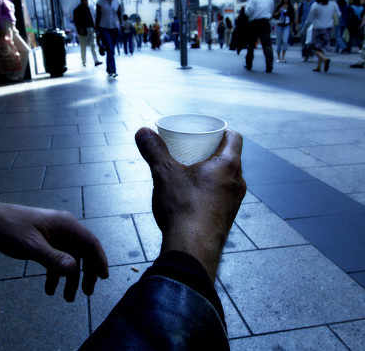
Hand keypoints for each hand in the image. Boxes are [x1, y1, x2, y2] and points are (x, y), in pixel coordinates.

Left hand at [0, 201, 108, 301]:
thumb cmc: (11, 228)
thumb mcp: (31, 245)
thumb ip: (53, 258)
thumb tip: (75, 270)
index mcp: (66, 225)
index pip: (90, 242)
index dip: (100, 260)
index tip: (104, 278)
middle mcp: (64, 229)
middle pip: (84, 252)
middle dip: (86, 273)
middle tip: (86, 293)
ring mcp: (55, 235)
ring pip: (70, 258)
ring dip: (70, 277)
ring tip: (67, 298)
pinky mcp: (45, 241)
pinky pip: (57, 259)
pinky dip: (55, 274)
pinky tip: (49, 289)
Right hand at [135, 128, 245, 281]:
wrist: (192, 250)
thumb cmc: (183, 207)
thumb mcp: (165, 173)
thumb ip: (154, 151)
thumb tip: (142, 131)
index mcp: (228, 165)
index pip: (234, 138)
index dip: (221, 131)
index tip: (205, 132)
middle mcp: (237, 183)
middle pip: (229, 158)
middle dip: (211, 152)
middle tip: (192, 150)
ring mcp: (234, 203)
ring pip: (225, 179)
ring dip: (210, 174)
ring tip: (189, 174)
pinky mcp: (226, 218)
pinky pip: (220, 197)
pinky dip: (208, 191)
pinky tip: (191, 198)